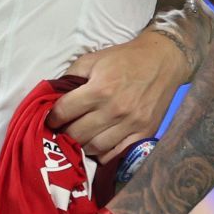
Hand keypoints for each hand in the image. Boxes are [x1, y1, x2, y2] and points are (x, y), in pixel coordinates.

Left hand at [47, 32, 183, 160]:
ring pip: (95, 148)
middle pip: (77, 134)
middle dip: (64, 134)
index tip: (50, 120)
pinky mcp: (145, 132)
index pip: (64, 112)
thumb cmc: (124, 59)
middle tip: (61, 132)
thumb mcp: (92, 60)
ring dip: (81, 146)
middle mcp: (115, 109)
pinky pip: (117, 153)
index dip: (51, 118)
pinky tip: (96, 146)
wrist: (163, 61)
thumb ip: (70, 77)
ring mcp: (132, 123)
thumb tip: (52, 97)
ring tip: (77, 139)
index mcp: (100, 89)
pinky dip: (103, 154)